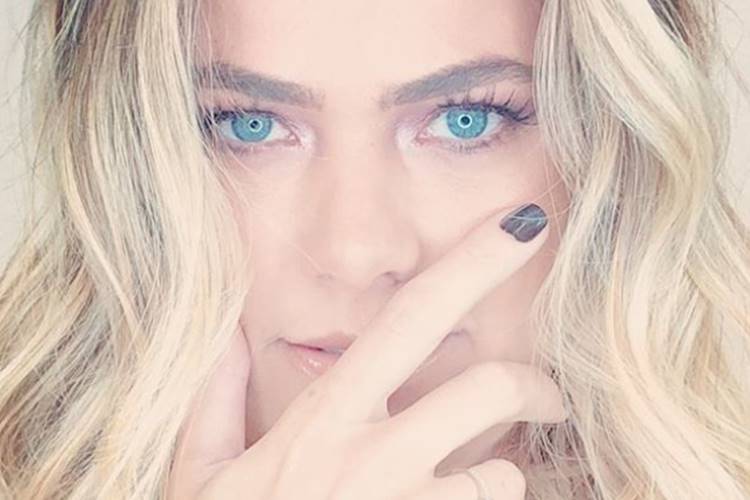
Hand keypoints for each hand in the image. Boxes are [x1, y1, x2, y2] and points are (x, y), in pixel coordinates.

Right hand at [167, 203, 565, 499]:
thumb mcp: (203, 472)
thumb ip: (213, 395)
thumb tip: (224, 333)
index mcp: (324, 420)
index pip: (410, 319)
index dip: (472, 264)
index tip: (520, 228)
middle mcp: (373, 459)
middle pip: (488, 388)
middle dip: (533, 381)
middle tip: (546, 392)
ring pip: (506, 479)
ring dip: (506, 478)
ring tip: (488, 483)